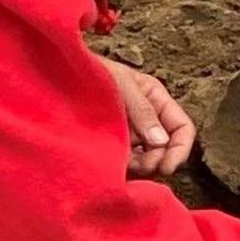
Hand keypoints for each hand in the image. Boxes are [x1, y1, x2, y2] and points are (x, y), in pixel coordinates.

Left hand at [101, 57, 196, 180]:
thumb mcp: (121, 85)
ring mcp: (132, 133)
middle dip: (157, 160)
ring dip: (141, 166)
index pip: (182, 128)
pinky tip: (112, 162)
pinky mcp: (116, 145)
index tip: (166, 167)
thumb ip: (142, 111)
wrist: (57, 75)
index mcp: (156, 99)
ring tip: (122, 160)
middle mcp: (148, 118)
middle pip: (167, 149)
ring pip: (149, 159)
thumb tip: (161, 141)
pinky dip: (125, 167)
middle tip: (140, 165)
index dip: (180, 150)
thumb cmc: (92, 72)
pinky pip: (129, 162)